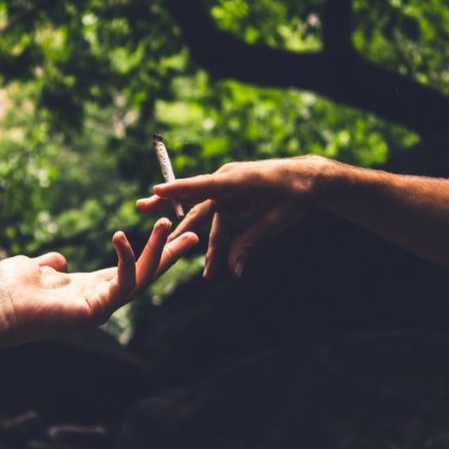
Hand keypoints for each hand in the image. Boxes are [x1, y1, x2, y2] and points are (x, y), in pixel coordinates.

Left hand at [0, 218, 198, 339]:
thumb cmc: (6, 290)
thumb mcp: (33, 267)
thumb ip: (50, 264)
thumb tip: (58, 260)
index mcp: (89, 289)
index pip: (129, 269)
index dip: (150, 252)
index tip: (170, 233)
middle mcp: (100, 300)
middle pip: (145, 275)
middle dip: (169, 255)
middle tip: (195, 234)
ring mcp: (101, 308)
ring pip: (141, 278)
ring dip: (158, 251)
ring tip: (167, 222)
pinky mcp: (96, 311)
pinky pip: (123, 282)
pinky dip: (126, 258)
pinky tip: (121, 236)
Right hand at [136, 156, 333, 277]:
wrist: (308, 179)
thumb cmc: (294, 195)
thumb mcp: (274, 221)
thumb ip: (249, 242)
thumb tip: (233, 270)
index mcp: (238, 181)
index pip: (203, 186)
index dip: (179, 190)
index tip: (156, 191)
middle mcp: (227, 181)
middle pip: (193, 198)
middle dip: (167, 206)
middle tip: (140, 206)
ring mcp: (228, 189)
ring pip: (205, 217)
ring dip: (197, 240)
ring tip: (171, 254)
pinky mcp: (232, 197)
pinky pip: (218, 220)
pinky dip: (215, 240)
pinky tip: (214, 263)